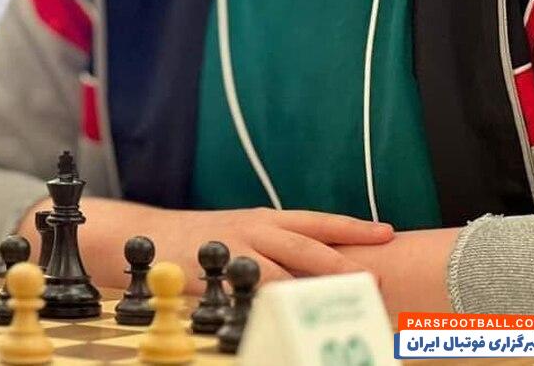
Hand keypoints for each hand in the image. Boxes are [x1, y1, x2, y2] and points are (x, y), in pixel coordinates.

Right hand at [144, 207, 394, 287]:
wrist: (145, 235)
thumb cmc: (201, 242)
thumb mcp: (242, 234)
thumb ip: (277, 248)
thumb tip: (323, 268)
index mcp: (265, 220)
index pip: (318, 221)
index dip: (353, 226)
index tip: (388, 233)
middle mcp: (254, 229)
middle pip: (308, 245)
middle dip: (345, 261)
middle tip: (377, 277)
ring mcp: (233, 250)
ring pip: (283, 268)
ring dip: (315, 284)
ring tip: (344, 297)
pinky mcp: (215, 273)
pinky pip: (248, 290)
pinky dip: (270, 301)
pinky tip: (289, 313)